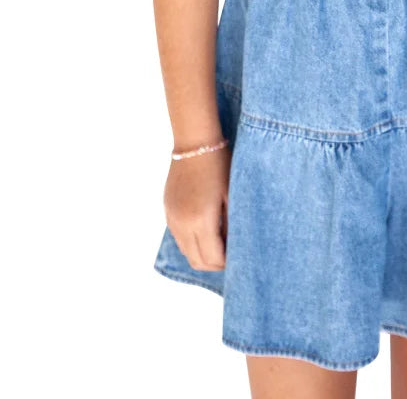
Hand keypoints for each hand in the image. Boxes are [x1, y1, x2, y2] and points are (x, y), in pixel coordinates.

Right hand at [164, 146, 230, 270]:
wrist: (195, 143)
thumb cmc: (220, 166)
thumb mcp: (232, 195)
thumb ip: (231, 225)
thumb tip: (234, 247)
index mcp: (201, 221)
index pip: (213, 259)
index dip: (227, 263)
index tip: (239, 256)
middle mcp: (183, 224)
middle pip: (197, 261)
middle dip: (214, 263)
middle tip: (230, 255)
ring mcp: (172, 218)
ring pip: (186, 252)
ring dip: (202, 254)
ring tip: (219, 243)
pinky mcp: (167, 210)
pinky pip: (179, 237)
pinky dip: (192, 241)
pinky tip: (205, 229)